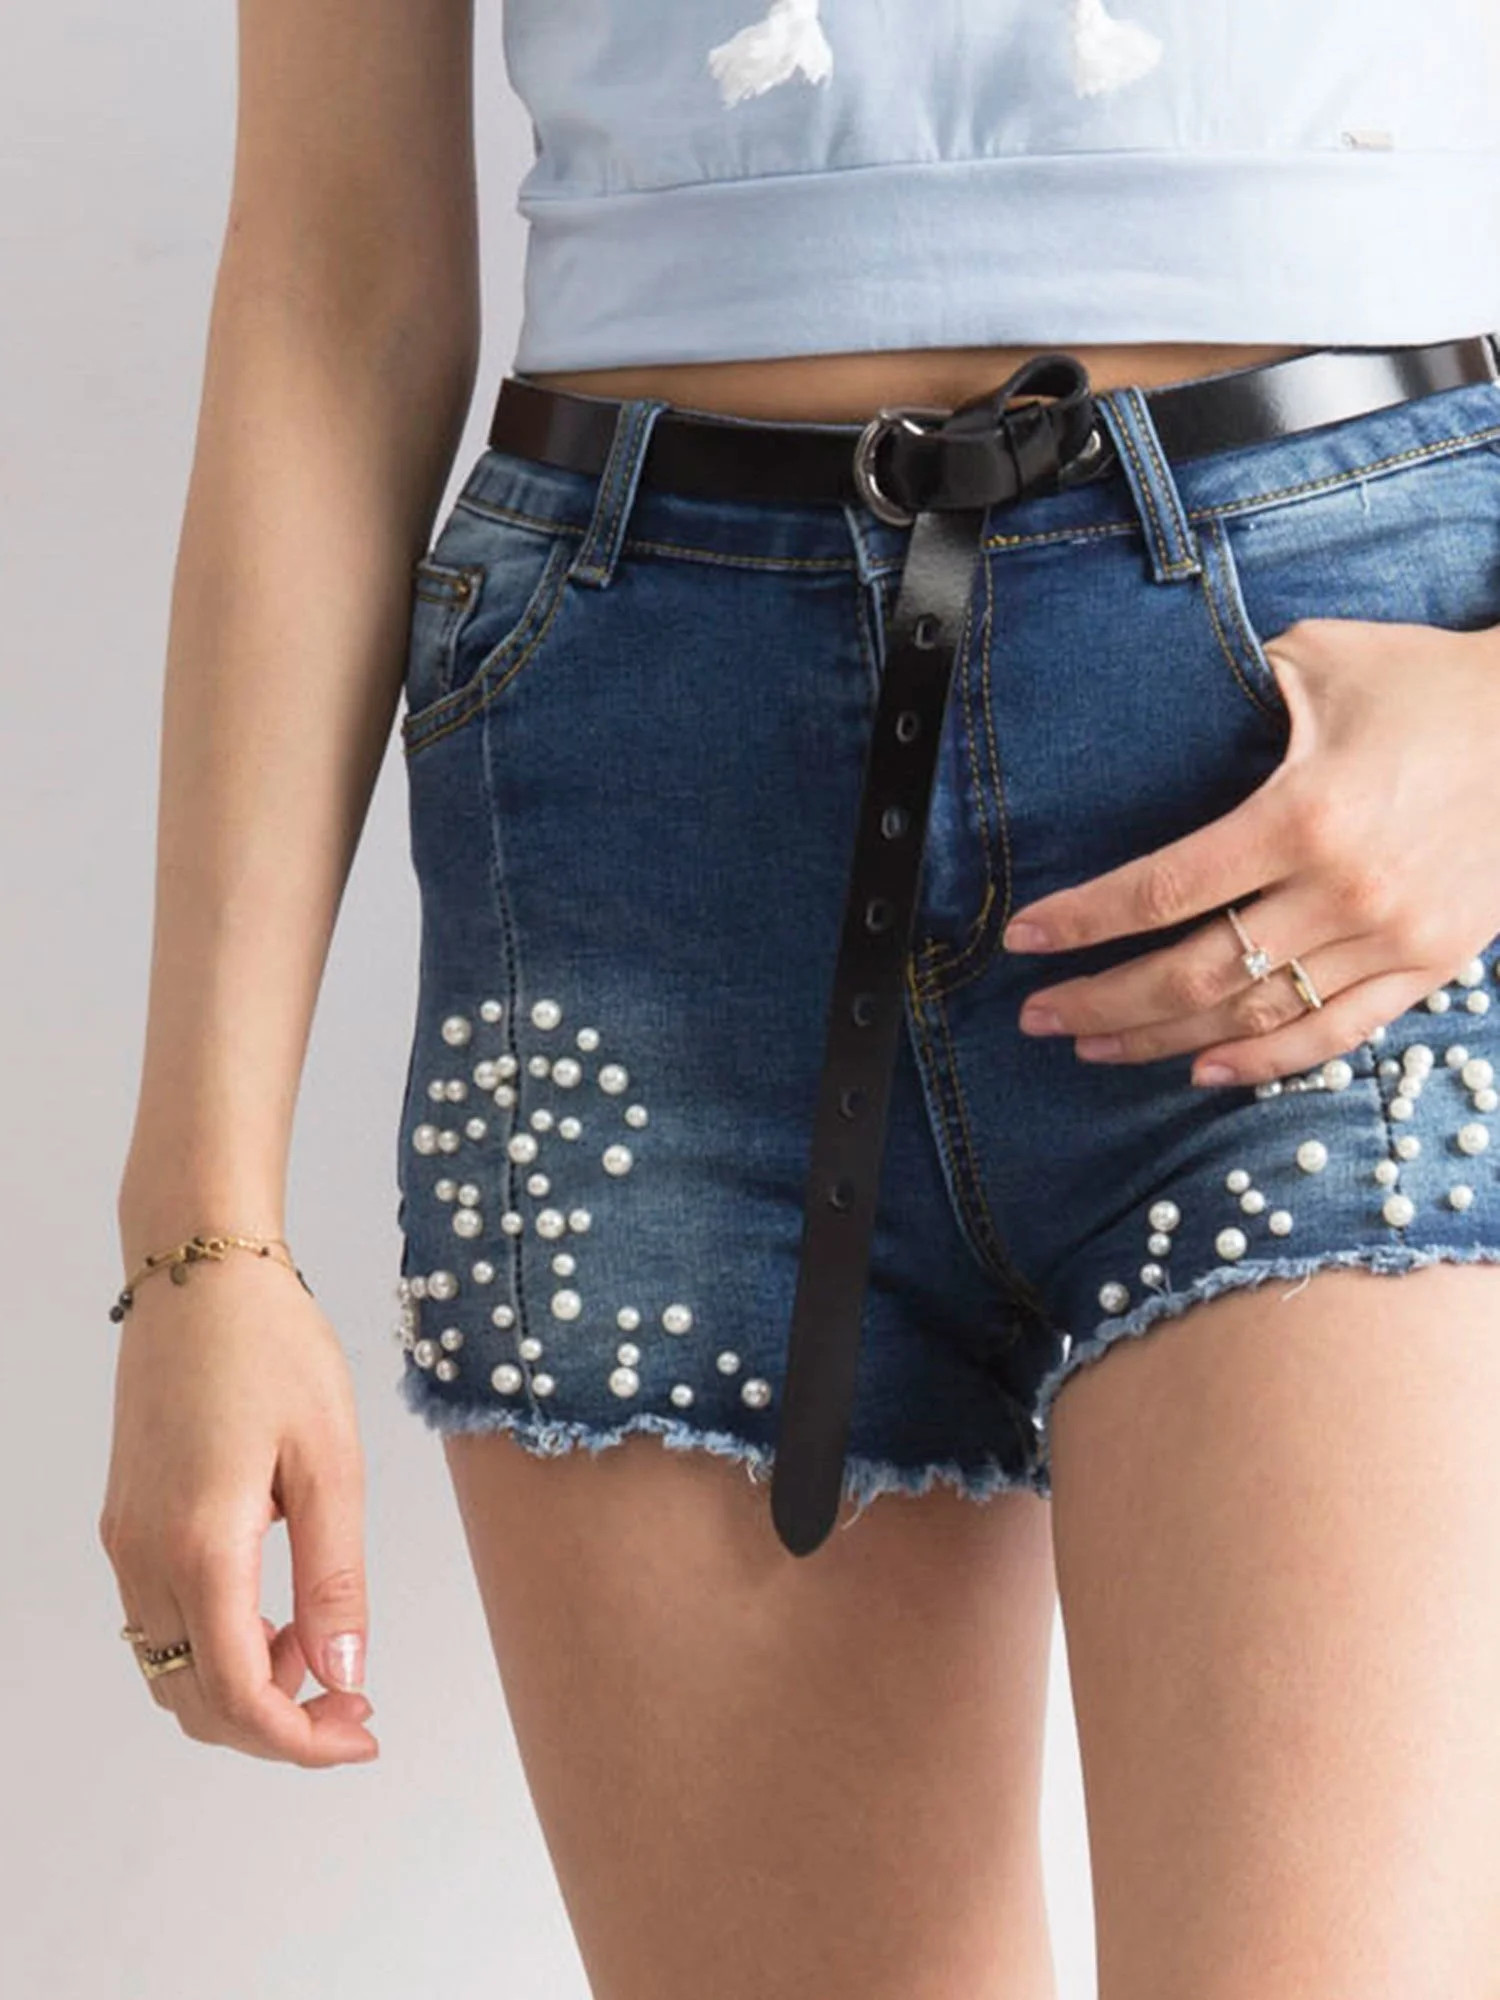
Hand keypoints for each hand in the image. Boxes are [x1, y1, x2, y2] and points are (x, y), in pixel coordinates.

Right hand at [99, 1253, 377, 1766]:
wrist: (201, 1275)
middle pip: (194, 1702)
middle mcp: (145, 1557)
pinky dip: (213, 1648)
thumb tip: (342, 1672)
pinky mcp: (126, 1522)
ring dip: (242, 1689)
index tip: (362, 1733)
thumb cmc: (274, 1349)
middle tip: (354, 1700)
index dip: (301, 1740)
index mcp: (200, 1546)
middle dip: (276, 1726)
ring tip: (319, 1648)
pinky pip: (159, 1625)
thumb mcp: (332, 1460)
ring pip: (170, 1671)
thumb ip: (335, 1576)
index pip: (237, 1695)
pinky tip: (274, 1614)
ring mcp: (125, 1542)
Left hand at [1000, 616, 1499, 1087]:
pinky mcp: (1431, 963)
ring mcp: (1392, 937)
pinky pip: (1336, 1036)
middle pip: (1195, 974)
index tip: (1023, 941)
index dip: (1084, 922)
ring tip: (1092, 1045)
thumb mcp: (1319, 658)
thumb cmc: (1426, 680)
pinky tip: (1200, 1071)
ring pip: (1255, 1016)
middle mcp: (1344, 890)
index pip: (1163, 890)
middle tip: (1035, 1017)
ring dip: (1161, 1041)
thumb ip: (1230, 691)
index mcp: (1304, 814)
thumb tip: (1149, 711)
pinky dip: (1263, 1061)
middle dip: (1102, 1002)